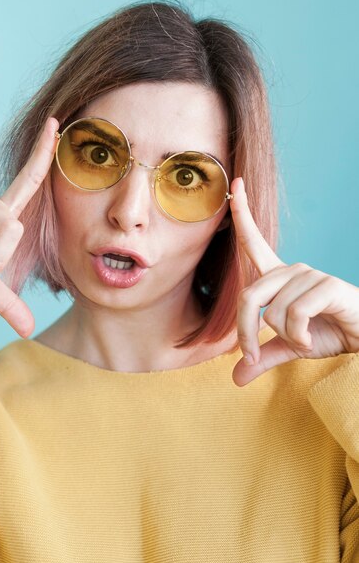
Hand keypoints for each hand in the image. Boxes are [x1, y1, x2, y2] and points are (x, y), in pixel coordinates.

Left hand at [229, 177, 358, 386]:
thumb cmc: (327, 333)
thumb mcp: (289, 347)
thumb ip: (262, 358)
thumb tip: (235, 379)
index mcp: (279, 277)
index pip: (254, 242)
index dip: (243, 214)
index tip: (235, 183)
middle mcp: (292, 270)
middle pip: (248, 295)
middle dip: (244, 333)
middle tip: (251, 357)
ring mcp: (310, 275)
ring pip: (272, 311)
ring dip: (283, 338)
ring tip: (303, 342)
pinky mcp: (327, 286)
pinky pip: (294, 315)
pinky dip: (299, 337)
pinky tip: (314, 340)